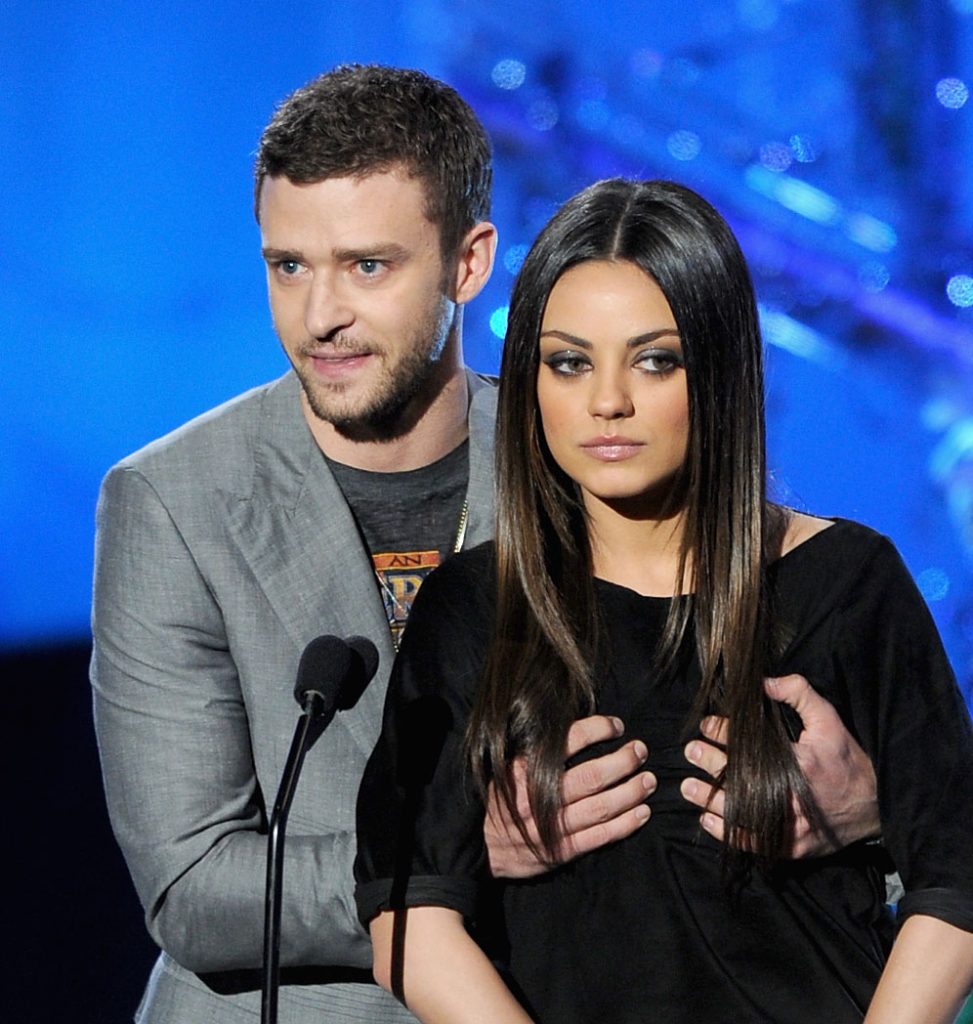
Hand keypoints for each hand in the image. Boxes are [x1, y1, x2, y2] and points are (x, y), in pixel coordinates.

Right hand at [485, 715, 654, 878]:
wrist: (479, 848)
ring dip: (630, 792)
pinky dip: (625, 825)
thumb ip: (533, 752)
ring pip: (601, 807)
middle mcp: (538, 799)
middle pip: (591, 777)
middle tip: (640, 750)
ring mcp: (552, 828)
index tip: (616, 725)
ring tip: (649, 780)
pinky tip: (643, 813)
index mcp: (523, 771)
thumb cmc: (498, 800)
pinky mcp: (562, 852)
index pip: (566, 743)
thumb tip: (567, 727)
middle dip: (622, 761)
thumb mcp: (505, 768)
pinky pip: (600, 837)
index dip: (596, 730)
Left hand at [679, 674, 880, 856]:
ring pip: (739, 813)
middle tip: (690, 751)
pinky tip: (707, 819)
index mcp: (798, 762)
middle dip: (710, 762)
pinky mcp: (792, 847)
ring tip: (687, 787)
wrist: (877, 806)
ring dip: (708, 799)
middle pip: (738, 779)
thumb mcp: (829, 719)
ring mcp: (791, 826)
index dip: (723, 732)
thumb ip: (798, 693)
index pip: (748, 744)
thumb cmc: (848, 760)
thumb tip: (763, 682)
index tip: (707, 725)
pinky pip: (752, 843)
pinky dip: (727, 833)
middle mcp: (790, 796)